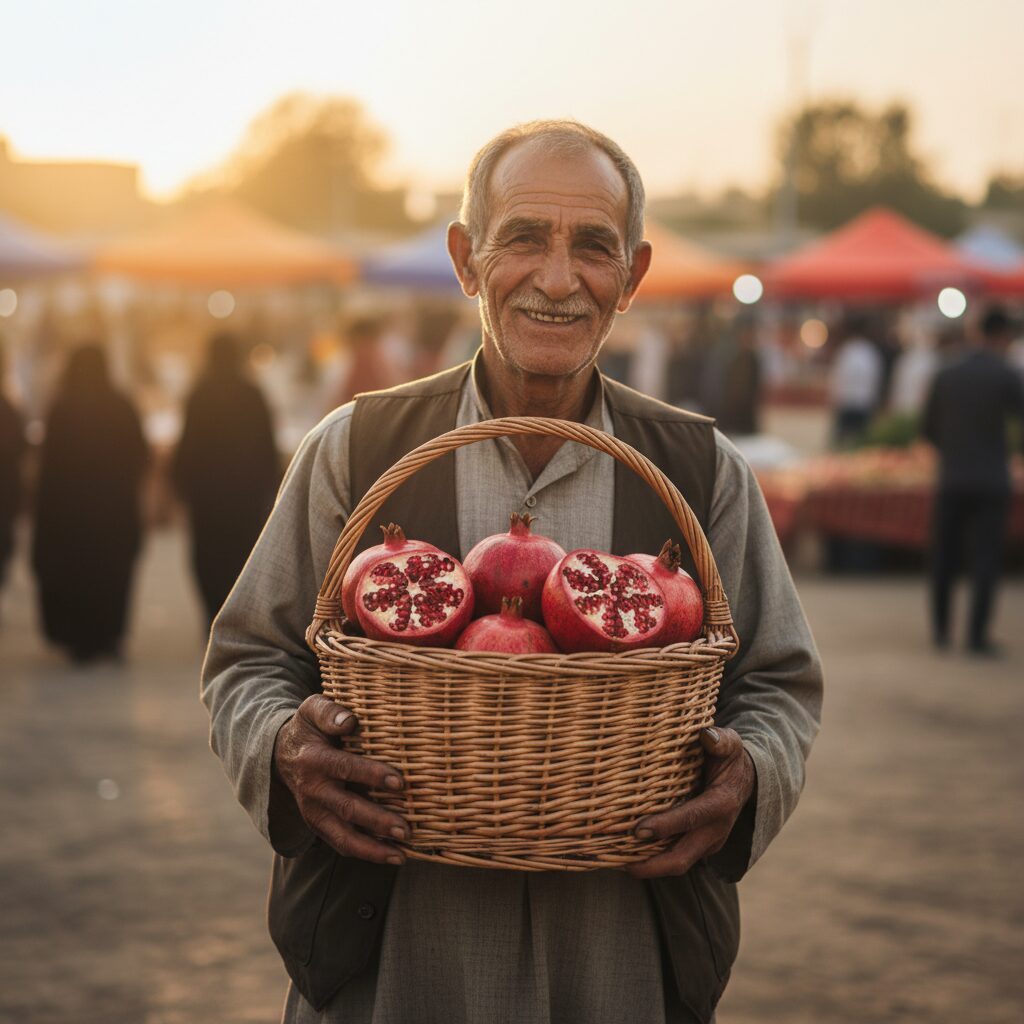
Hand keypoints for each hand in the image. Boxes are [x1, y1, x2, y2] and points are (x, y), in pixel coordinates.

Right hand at [273, 694, 409, 865]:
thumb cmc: (309, 728)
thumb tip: (349, 721)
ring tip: (401, 855)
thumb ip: (329, 711)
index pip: (344, 768)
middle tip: (405, 828)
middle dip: (377, 820)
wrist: (282, 754)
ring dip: (372, 849)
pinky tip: (393, 856)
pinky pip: (341, 844)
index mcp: (313, 759)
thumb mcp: (312, 710)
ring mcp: (314, 812)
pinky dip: (366, 854)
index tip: (399, 781)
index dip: (371, 775)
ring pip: (341, 837)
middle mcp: (312, 790)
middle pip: (346, 809)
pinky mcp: (318, 826)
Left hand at [626, 727, 754, 879]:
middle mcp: (716, 830)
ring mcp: (708, 843)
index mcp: (721, 804)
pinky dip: (655, 861)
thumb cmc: (730, 758)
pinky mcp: (700, 847)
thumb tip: (707, 735)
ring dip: (649, 867)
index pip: (691, 818)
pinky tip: (629, 855)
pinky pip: (677, 858)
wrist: (746, 781)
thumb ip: (720, 741)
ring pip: (678, 863)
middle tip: (621, 863)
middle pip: (682, 858)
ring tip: (617, 862)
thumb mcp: (729, 745)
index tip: (638, 829)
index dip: (665, 826)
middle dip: (652, 866)